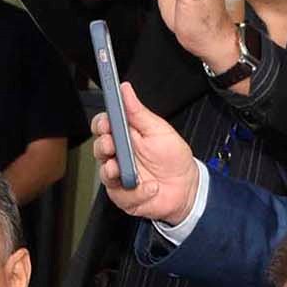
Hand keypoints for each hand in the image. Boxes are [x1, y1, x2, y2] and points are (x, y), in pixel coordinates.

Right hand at [92, 83, 197, 223]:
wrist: (187, 187)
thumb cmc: (173, 157)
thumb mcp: (158, 129)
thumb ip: (138, 111)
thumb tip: (125, 89)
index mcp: (125, 136)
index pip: (103, 126)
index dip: (101, 124)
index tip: (106, 123)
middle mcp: (119, 156)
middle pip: (99, 148)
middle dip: (103, 146)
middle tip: (112, 146)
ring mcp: (120, 177)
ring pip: (104, 173)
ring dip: (111, 170)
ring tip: (122, 169)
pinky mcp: (125, 197)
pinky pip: (122, 195)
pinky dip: (137, 192)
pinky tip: (151, 187)